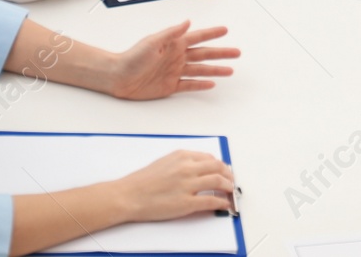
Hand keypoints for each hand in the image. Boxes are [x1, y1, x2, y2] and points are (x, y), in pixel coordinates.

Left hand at [104, 21, 238, 99]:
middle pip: (204, 54)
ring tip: (230, 70)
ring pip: (201, 70)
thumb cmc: (132, 57)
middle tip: (236, 52)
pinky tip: (211, 84)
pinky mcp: (170, 86)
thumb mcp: (153, 42)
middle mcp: (177, 57)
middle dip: (221, 53)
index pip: (198, 37)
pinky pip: (190, 85)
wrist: (119, 77)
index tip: (225, 30)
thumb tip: (187, 22)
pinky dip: (201, 84)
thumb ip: (171, 33)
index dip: (212, 34)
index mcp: (174, 44)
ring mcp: (175, 72)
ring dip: (215, 70)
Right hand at [107, 150, 235, 221]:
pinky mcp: (186, 203)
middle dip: (228, 175)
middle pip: (218, 167)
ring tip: (231, 192)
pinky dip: (222, 202)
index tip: (224, 171)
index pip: (210, 158)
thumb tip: (197, 170)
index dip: (221, 166)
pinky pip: (211, 201)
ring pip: (218, 182)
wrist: (129, 195)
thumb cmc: (142, 181)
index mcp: (182, 156)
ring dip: (228, 187)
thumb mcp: (165, 163)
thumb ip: (182, 164)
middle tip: (231, 181)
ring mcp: (188, 185)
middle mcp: (187, 167)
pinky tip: (224, 204)